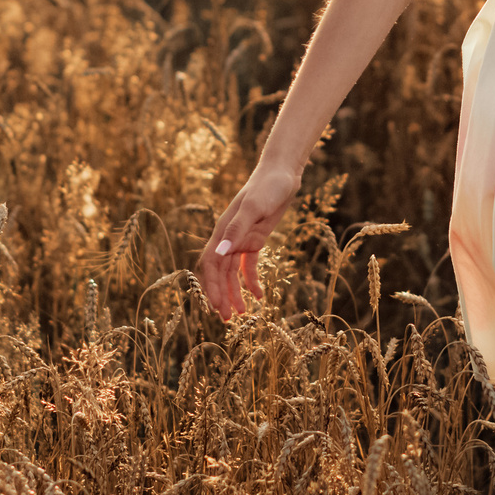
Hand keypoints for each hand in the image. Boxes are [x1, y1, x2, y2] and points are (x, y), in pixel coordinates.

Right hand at [198, 162, 300, 318]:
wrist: (283, 174)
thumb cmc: (267, 187)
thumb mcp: (254, 208)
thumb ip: (237, 229)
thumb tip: (221, 252)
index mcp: (222, 230)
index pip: (211, 264)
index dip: (212, 286)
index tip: (217, 307)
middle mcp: (228, 237)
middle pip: (220, 273)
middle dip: (222, 296)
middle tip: (227, 320)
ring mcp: (242, 239)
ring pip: (233, 272)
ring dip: (235, 293)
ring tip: (241, 314)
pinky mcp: (255, 239)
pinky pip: (249, 265)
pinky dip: (251, 280)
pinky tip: (259, 295)